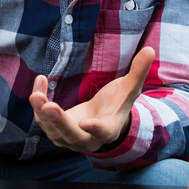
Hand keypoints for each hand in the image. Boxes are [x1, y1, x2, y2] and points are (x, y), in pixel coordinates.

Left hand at [29, 46, 153, 152]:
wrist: (103, 119)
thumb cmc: (117, 103)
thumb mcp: (129, 87)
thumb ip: (138, 72)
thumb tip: (151, 49)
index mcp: (108, 130)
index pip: (102, 132)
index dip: (95, 128)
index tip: (86, 123)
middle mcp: (87, 139)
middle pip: (71, 134)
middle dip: (59, 121)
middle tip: (48, 106)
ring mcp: (68, 138)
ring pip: (52, 129)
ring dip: (42, 111)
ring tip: (37, 92)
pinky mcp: (55, 130)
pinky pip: (43, 119)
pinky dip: (39, 103)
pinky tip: (39, 83)